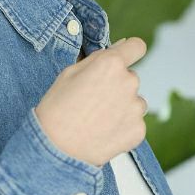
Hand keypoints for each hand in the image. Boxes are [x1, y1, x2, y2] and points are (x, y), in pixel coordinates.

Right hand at [34, 37, 148, 166]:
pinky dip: (123, 127)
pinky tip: (103, 132)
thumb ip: (98, 59)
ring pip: (134, 102)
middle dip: (117, 86)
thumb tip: (120, 48)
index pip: (137, 46)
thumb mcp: (69, 73)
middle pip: (130, 78)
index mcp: (111, 64)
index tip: (125, 59)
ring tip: (98, 120)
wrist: (56, 148)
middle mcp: (128, 82)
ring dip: (122, 107)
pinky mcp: (139, 130)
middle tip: (94, 101)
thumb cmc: (57, 109)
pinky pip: (135, 123)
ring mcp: (136, 108)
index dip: (130, 52)